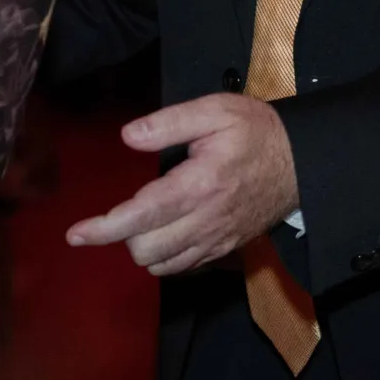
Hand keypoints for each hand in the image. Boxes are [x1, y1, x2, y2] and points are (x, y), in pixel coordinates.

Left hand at [66, 93, 297, 275]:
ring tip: (145, 221)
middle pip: (145, 249)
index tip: (75, 234)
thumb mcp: (216, 110)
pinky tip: (166, 232)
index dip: (104, 228)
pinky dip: (165, 257)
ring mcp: (216, 240)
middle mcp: (205, 220)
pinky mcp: (225, 249)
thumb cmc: (256, 131)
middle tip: (127, 208)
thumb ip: (169, 122)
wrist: (304, 163)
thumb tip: (128, 136)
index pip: (141, 216)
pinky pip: (183, 269)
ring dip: (143, 247)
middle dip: (124, 234)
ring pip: (161, 265)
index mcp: (198, 184)